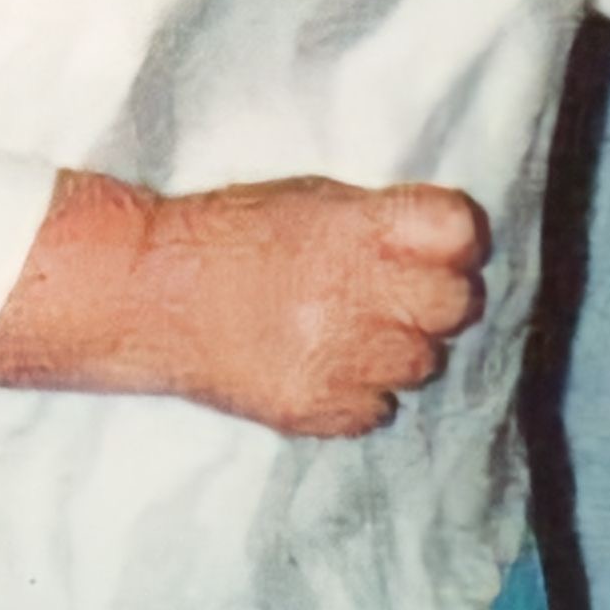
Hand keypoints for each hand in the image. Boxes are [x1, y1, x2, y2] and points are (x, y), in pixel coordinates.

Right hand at [137, 177, 492, 439]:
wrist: (148, 294)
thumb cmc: (231, 235)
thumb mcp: (312, 199)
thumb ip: (382, 221)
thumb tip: (444, 244)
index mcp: (361, 227)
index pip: (461, 232)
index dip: (456, 241)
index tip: (438, 248)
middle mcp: (360, 293)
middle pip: (455, 304)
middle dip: (434, 301)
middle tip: (397, 298)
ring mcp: (341, 357)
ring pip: (422, 364)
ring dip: (398, 352)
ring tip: (352, 336)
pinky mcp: (316, 409)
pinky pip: (377, 410)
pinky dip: (360, 395)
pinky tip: (326, 370)